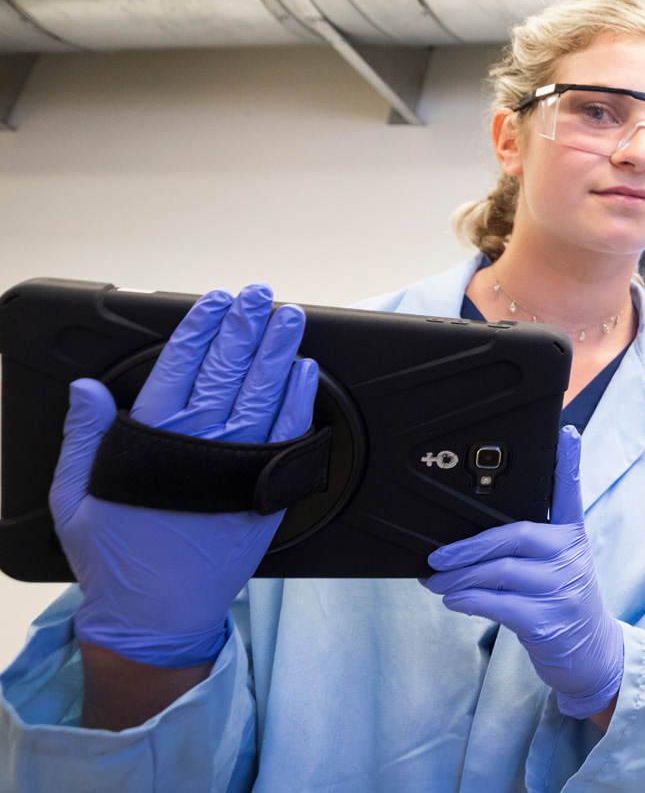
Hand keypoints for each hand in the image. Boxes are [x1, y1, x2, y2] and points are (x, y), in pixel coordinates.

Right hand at [53, 285, 318, 666]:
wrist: (157, 614)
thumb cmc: (115, 559)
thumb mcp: (74, 496)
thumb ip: (84, 437)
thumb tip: (86, 389)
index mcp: (150, 442)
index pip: (178, 366)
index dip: (199, 328)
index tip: (214, 301)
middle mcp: (199, 447)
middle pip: (227, 370)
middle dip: (245, 327)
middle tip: (260, 295)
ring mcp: (238, 467)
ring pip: (262, 394)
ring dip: (277, 351)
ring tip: (289, 319)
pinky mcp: (265, 491)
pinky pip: (287, 434)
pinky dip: (297, 400)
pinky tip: (305, 372)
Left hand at [424, 426, 623, 718]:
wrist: (591, 655)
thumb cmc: (561, 605)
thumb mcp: (558, 568)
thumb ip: (527, 549)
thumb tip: (464, 543)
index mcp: (573, 538)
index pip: (572, 494)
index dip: (570, 462)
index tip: (567, 433)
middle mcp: (572, 558)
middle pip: (515, 536)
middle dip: (467, 547)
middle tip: (435, 556)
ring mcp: (563, 590)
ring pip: (500, 572)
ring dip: (458, 578)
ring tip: (436, 582)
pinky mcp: (549, 622)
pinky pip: (498, 604)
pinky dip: (469, 600)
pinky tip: (454, 600)